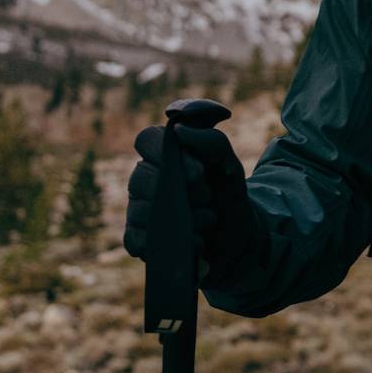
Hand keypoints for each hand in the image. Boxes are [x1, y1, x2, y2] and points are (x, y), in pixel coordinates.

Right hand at [123, 123, 259, 282]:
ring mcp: (138, 208)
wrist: (237, 238)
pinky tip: (193, 242)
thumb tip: (179, 129)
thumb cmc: (228, 196)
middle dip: (182, 193)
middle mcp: (145, 178)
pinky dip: (165, 243)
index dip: (169, 154)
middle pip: (140, 177)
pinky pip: (134, 240)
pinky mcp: (138, 239)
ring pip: (139, 211)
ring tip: (206, 223)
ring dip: (179, 221)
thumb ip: (212, 141)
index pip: (146, 140)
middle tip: (207, 199)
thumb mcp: (229, 166)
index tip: (199, 172)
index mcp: (163, 154)